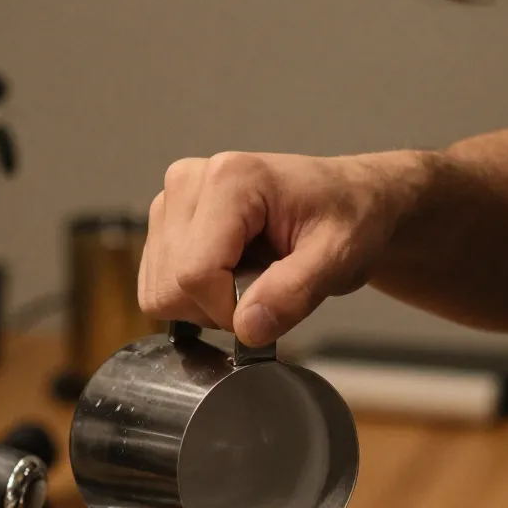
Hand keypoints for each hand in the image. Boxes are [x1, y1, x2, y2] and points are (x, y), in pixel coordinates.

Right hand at [138, 150, 429, 346]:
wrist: (349, 201)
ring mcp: (171, 200)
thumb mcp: (337, 258)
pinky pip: (157, 285)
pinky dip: (193, 297)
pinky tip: (231, 274)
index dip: (227, 310)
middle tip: (264, 288)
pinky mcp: (166, 221)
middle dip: (215, 308)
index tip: (268, 304)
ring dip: (204, 304)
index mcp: (229, 179)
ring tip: (250, 277)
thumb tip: (247, 328)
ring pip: (158, 290)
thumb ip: (293, 293)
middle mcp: (189, 182)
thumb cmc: (348, 218)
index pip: (194, 274)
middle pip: (170, 286)